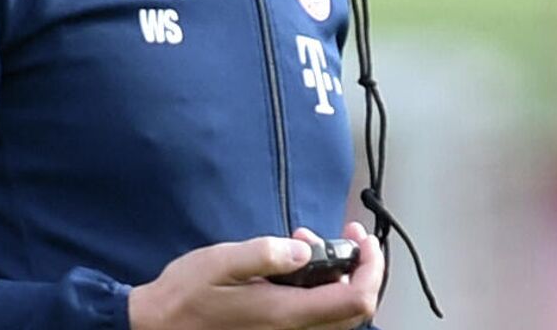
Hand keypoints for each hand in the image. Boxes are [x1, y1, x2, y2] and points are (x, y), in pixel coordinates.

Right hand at [128, 221, 381, 329]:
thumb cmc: (185, 295)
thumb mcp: (220, 263)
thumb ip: (264, 254)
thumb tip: (305, 249)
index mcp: (285, 315)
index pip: (355, 301)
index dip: (371, 268)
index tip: (362, 239)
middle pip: (355, 312)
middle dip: (360, 270)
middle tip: (342, 237)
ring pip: (338, 317)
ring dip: (337, 278)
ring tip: (305, 243)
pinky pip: (316, 320)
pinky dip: (319, 290)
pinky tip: (292, 267)